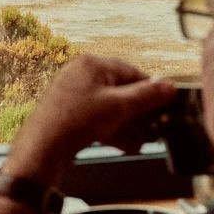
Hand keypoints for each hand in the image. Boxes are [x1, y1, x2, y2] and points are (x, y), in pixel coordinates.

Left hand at [3, 53, 177, 185]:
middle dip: (139, 113)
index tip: (165, 105)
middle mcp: (81, 75)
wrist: (42, 148)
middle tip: (156, 127)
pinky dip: (112, 130)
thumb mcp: (119, 107)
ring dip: (129, 125)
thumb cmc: (77, 121)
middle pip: (120, 92)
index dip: (150, 90)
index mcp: (92, 64)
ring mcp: (73, 95)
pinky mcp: (68, 114)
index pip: (131, 72)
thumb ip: (147, 96)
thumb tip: (170, 87)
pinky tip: (127, 145)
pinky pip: (97, 119)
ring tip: (144, 141)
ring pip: (110, 108)